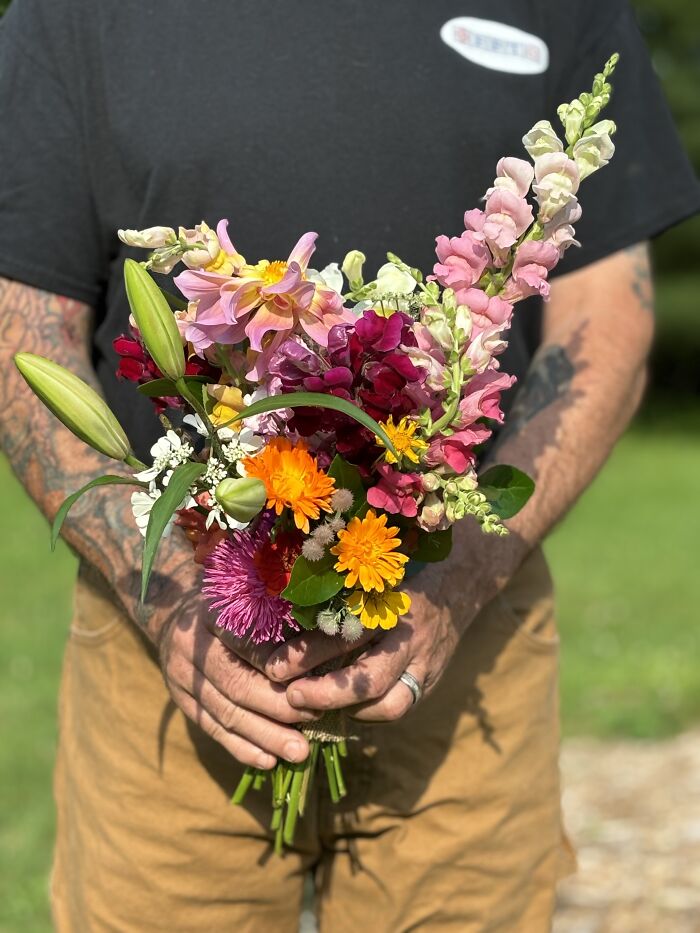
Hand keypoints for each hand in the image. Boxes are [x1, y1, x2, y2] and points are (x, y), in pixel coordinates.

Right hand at [157, 597, 326, 769]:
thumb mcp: (247, 601)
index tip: (313, 680)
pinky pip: (213, 730)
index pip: (246, 642)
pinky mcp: (182, 703)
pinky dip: (243, 748)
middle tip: (314, 718)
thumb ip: (276, 619)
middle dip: (278, 706)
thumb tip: (325, 641)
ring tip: (300, 751)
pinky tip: (269, 761)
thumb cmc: (230, 610)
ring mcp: (182, 678)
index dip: (279, 664)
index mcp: (212, 614)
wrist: (174, 621)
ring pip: (226, 713)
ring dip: (266, 736)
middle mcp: (192, 647)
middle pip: (236, 683)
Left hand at [266, 561, 476, 722]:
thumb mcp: (371, 580)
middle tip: (291, 697)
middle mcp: (409, 640)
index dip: (308, 654)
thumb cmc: (399, 579)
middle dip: (325, 695)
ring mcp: (425, 665)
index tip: (275, 666)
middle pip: (367, 680)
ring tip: (317, 709)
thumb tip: (284, 624)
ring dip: (350, 712)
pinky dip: (368, 713)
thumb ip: (339, 602)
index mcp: (390, 607)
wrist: (458, 586)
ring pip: (389, 705)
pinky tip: (345, 708)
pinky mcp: (430, 683)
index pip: (345, 635)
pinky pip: (399, 707)